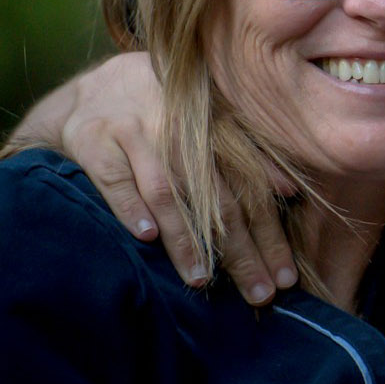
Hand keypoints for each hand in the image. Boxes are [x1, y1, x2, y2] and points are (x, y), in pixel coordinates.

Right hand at [12, 53, 297, 303]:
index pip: (250, 188)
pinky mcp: (94, 140)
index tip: (285, 276)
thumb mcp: (208, 124)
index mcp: (214, 126)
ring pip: (165, 190)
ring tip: (201, 277)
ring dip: (185, 237)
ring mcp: (135, 131)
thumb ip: (249, 154)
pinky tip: (146, 237)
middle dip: (239, 250)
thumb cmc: (163, 115)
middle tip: (258, 293)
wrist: (93, 91)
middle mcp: (179, 126)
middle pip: (216, 196)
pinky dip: (130, 208)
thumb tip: (291, 191)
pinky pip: (115, 179)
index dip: (270, 234)